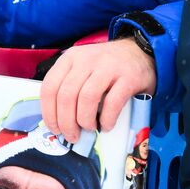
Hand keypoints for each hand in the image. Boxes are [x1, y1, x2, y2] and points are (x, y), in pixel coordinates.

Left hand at [40, 37, 156, 142]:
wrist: (140, 53)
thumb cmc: (107, 67)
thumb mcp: (83, 68)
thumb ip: (69, 87)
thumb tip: (57, 121)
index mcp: (71, 58)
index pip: (50, 87)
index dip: (49, 113)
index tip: (55, 128)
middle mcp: (87, 59)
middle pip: (67, 95)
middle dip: (66, 122)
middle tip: (72, 136)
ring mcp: (108, 66)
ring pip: (87, 98)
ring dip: (85, 120)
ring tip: (89, 129)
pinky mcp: (128, 77)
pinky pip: (112, 102)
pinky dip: (107, 119)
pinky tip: (106, 125)